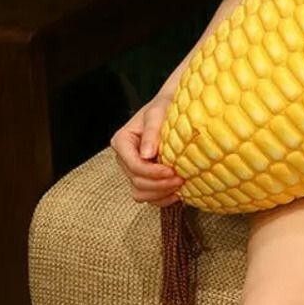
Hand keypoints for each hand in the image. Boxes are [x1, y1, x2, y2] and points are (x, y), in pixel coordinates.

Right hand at [110, 92, 184, 207]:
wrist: (172, 107)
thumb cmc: (165, 106)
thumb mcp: (158, 113)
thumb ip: (151, 132)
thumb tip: (146, 155)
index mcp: (122, 141)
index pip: (133, 165)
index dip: (152, 172)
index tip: (171, 171)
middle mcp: (124, 158)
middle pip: (137, 181)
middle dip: (159, 184)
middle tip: (181, 179)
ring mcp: (133, 169)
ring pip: (140, 192)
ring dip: (160, 193)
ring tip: (180, 185)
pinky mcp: (145, 177)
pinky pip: (148, 196)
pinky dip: (161, 198)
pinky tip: (178, 194)